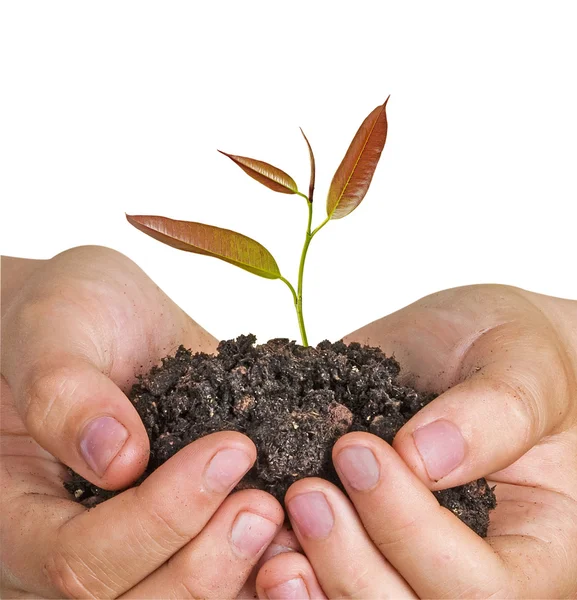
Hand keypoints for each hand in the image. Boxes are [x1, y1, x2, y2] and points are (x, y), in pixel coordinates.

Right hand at [1, 246, 282, 597]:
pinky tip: (296, 537)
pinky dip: (258, 570)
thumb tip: (116, 457)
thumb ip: (64, 391)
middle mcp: (69, 544)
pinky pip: (215, 574)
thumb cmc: (67, 313)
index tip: (228, 452)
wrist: (106, 315)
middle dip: (205, 565)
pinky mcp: (177, 527)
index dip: (158, 519)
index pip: (77, 559)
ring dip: (238, 579)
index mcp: (20, 512)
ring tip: (287, 523)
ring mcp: (128, 543)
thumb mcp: (55, 327)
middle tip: (264, 507)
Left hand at [255, 285, 576, 598]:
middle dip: (349, 566)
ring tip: (276, 523)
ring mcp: (405, 555)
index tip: (359, 451)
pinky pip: (322, 580)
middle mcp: (464, 567)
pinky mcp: (359, 532)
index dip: (411, 531)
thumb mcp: (523, 362)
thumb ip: (496, 410)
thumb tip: (426, 455)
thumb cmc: (511, 349)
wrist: (465, 342)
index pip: (481, 590)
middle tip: (308, 494)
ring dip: (311, 584)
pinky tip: (262, 540)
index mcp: (529, 547)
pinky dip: (285, 576)